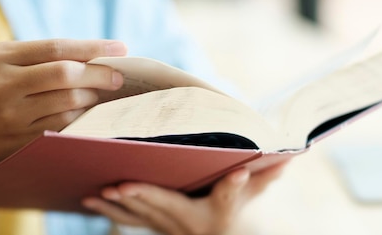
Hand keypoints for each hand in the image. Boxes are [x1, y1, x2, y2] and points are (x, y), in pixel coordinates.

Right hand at [0, 39, 127, 178]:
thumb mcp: (1, 64)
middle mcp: (4, 83)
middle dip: (99, 74)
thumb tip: (94, 54)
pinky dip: (79, 117)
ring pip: (67, 102)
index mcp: (1, 57)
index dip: (93, 47)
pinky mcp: (19, 139)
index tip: (121, 48)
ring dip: (91, 98)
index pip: (56, 47)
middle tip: (119, 76)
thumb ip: (39, 56)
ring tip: (99, 94)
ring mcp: (11, 114)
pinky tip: (85, 112)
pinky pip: (62, 125)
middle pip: (66, 74)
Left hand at [82, 162, 286, 234]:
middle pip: (169, 209)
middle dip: (145, 197)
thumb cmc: (238, 209)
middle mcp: (193, 224)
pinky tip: (89, 198)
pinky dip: (110, 211)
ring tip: (97, 192)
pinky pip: (130, 220)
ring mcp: (170, 227)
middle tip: (121, 185)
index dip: (234, 188)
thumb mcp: (255, 193)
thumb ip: (267, 174)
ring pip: (143, 217)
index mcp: (221, 211)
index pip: (229, 199)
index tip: (236, 176)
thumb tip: (291, 153)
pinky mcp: (154, 226)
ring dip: (119, 206)